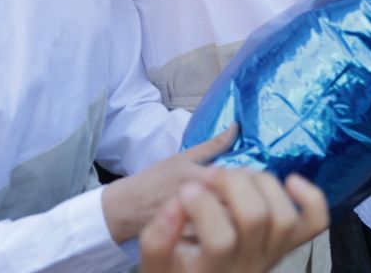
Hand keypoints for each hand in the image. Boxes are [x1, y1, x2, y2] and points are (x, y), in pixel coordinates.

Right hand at [103, 126, 236, 243]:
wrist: (126, 209)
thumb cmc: (154, 180)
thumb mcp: (183, 157)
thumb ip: (213, 145)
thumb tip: (237, 127)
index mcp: (196, 177)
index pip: (235, 179)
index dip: (245, 179)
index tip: (244, 177)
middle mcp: (195, 202)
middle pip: (234, 203)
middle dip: (241, 198)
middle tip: (240, 195)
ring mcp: (191, 225)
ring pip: (226, 223)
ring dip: (232, 215)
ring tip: (229, 209)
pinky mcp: (187, 242)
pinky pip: (214, 239)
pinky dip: (219, 231)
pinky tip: (218, 225)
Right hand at [139, 171, 328, 272]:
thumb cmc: (175, 272)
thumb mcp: (155, 265)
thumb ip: (157, 239)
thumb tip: (178, 203)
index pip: (220, 240)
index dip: (203, 207)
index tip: (185, 192)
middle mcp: (248, 269)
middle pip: (255, 218)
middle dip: (231, 184)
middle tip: (210, 176)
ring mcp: (272, 257)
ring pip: (284, 217)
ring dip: (262, 184)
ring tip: (236, 177)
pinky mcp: (287, 246)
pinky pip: (314, 224)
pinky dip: (310, 197)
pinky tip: (291, 180)